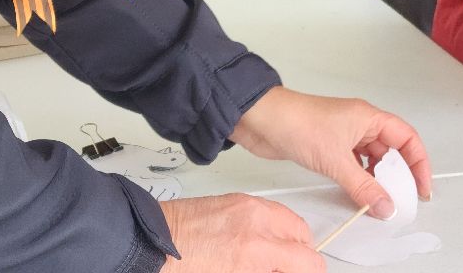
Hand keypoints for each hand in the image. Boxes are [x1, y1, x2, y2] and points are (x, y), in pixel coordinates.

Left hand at [158, 194, 322, 271]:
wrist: (154, 242)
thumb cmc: (183, 268)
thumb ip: (265, 272)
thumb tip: (281, 269)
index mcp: (256, 250)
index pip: (308, 261)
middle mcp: (256, 222)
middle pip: (303, 236)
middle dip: (301, 257)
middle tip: (287, 269)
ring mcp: (247, 205)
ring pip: (289, 220)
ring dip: (289, 239)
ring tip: (273, 258)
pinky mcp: (237, 197)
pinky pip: (269, 210)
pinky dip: (272, 225)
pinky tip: (258, 242)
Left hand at [229, 87, 431, 219]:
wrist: (260, 119)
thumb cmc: (296, 121)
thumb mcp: (336, 160)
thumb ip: (363, 186)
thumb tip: (385, 205)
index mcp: (368, 117)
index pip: (407, 138)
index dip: (419, 163)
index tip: (421, 187)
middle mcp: (359, 124)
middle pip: (392, 150)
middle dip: (399, 174)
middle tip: (401, 198)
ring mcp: (343, 134)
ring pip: (372, 159)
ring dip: (377, 178)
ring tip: (379, 198)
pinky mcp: (328, 145)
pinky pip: (354, 164)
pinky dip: (359, 178)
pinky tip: (357, 191)